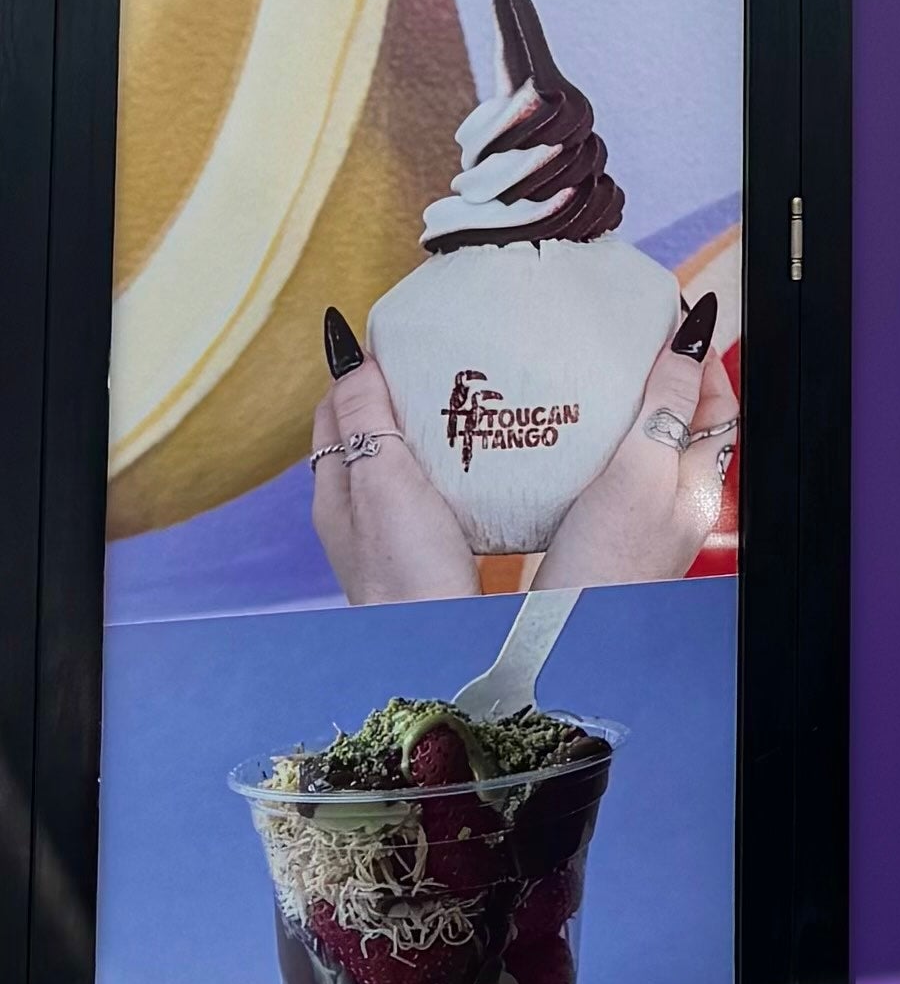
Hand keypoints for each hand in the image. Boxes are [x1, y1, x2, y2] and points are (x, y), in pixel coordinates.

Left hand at [307, 345, 476, 601]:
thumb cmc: (405, 572)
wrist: (434, 650)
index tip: (402, 333)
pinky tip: (480, 464)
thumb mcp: (382, 482)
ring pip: (401, 459)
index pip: (336, 406)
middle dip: (396, 390)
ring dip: (426, 427)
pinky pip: (431, 487)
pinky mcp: (426, 548)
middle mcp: (356, 509)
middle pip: (367, 430)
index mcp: (335, 487)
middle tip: (440, 358)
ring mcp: (390, 530)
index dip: (361, 366)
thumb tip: (349, 356)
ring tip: (465, 401)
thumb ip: (365, 419)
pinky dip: (449, 463)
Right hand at [536, 307, 736, 586]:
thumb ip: (667, 406)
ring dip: (630, 408)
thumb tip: (693, 336)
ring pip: (649, 446)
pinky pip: (615, 472)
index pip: (718, 403)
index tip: (676, 317)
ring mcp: (644, 518)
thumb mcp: (641, 472)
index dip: (702, 358)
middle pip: (685, 421)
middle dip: (666, 376)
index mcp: (698, 481)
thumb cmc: (611, 565)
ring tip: (598, 375)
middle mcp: (678, 499)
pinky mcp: (606, 532)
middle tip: (632, 337)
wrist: (569, 639)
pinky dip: (599, 444)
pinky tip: (569, 438)